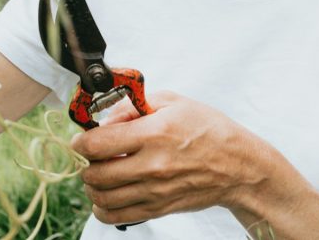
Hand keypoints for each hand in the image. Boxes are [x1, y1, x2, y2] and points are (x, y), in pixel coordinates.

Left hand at [71, 91, 268, 225]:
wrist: (238, 166)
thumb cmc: (208, 129)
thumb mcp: (172, 101)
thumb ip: (133, 106)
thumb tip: (105, 118)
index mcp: (153, 133)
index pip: (98, 144)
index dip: (80, 141)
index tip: (80, 139)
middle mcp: (151, 165)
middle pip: (95, 174)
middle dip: (85, 164)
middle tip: (90, 156)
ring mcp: (154, 191)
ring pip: (102, 198)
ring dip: (92, 186)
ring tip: (99, 174)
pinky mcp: (159, 208)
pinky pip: (117, 217)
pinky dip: (103, 209)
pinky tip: (107, 196)